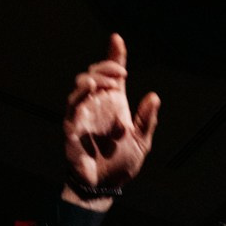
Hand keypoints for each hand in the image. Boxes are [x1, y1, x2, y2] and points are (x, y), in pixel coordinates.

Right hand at [63, 33, 159, 203]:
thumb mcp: (141, 143)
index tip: (117, 39)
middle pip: (96, 73)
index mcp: (114, 105)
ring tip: (106, 81)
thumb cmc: (120, 164)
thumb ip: (146, 120)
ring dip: (94, 78)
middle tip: (121, 73)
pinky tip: (91, 87)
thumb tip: (153, 97)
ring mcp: (83, 114)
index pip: (113, 76)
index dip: (115, 56)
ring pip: (82, 85)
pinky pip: (72, 105)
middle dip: (107, 66)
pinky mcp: (72, 126)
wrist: (105, 186)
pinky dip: (81, 94)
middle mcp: (97, 105)